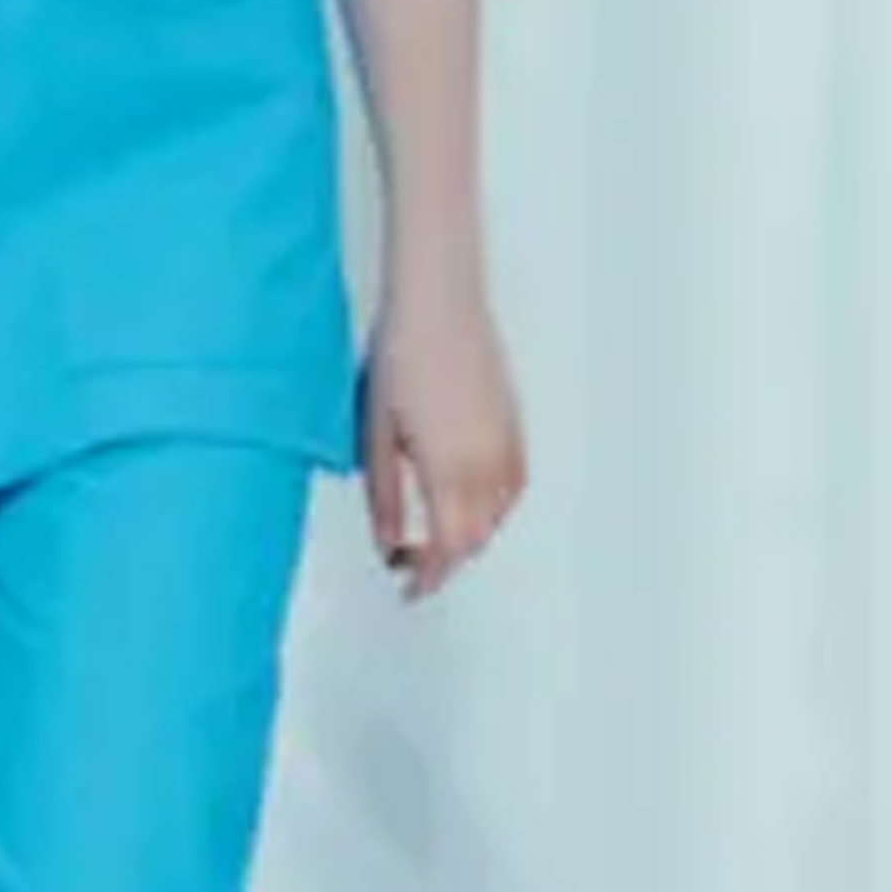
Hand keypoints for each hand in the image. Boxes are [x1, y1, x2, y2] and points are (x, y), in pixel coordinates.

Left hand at [365, 271, 527, 597]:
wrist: (438, 302)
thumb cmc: (402, 355)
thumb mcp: (376, 434)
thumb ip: (384, 496)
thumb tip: (389, 542)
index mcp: (449, 468)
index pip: (448, 547)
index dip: (428, 576)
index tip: (408, 589)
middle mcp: (487, 462)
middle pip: (475, 536)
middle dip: (445, 558)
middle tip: (410, 562)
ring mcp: (506, 442)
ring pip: (497, 514)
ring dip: (469, 532)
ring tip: (433, 533)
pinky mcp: (514, 423)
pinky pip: (512, 484)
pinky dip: (493, 505)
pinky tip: (467, 499)